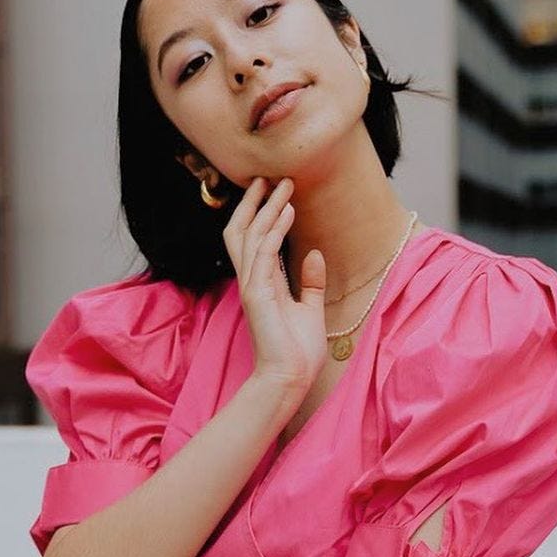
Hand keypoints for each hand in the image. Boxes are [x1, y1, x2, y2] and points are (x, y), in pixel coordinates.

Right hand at [224, 176, 326, 389]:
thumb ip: (309, 282)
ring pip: (252, 236)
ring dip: (269, 208)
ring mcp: (252, 286)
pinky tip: (289, 211)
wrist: (289, 379)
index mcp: (261, 284)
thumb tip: (313, 254)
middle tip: (269, 177)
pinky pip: (264, 253)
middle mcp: (251, 280)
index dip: (260, 213)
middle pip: (243, 230)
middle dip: (255, 203)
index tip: (274, 190)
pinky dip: (275, 229)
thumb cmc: (297, 351)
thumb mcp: (309, 309)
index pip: (253, 239)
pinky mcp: (257, 295)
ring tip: (284, 186)